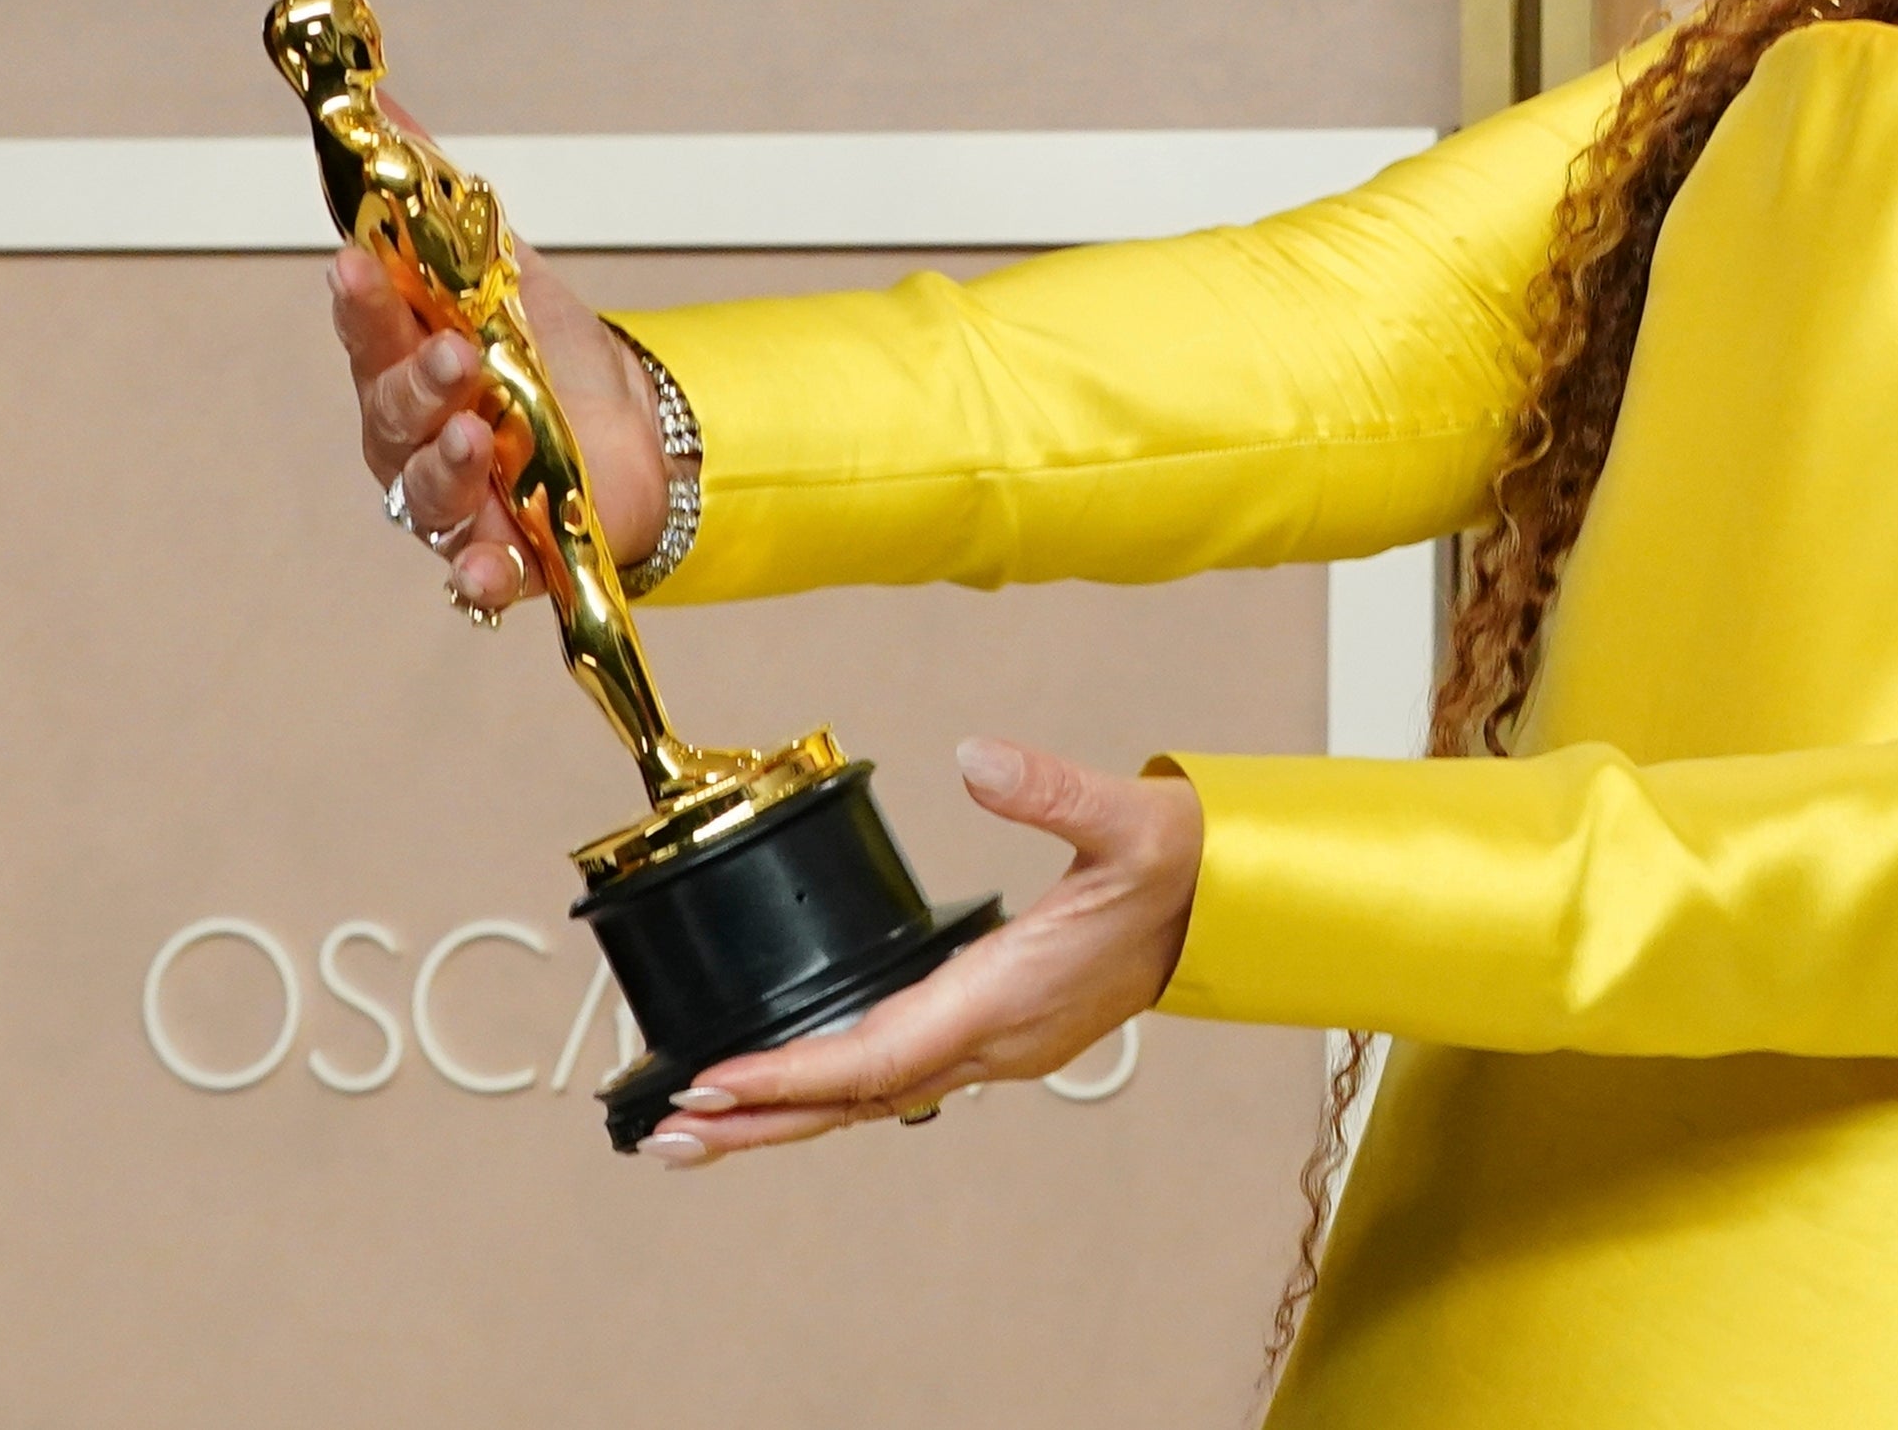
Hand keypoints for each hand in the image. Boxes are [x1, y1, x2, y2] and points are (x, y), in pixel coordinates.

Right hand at [331, 237, 665, 616]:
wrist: (644, 428)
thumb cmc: (554, 360)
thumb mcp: (510, 274)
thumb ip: (450, 212)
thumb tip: (392, 121)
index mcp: (407, 367)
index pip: (372, 332)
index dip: (361, 303)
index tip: (354, 265)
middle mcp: (415, 438)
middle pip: (395, 413)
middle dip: (420, 382)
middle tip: (455, 355)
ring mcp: (457, 501)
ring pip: (430, 490)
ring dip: (447, 464)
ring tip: (473, 435)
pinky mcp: (507, 551)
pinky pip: (480, 572)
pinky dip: (481, 573)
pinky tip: (487, 569)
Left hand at [640, 740, 1204, 1162]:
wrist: (1233, 902)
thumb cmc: (1186, 865)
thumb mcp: (1130, 817)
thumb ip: (1053, 790)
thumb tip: (977, 760)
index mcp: (1010, 998)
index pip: (879, 1057)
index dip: (792, 1076)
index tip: (714, 1084)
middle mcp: (997, 1041)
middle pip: (859, 1100)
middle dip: (759, 1123)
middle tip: (664, 1138)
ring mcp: (1000, 1048)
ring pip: (874, 1098)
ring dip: (786, 1116)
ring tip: (698, 1127)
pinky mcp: (1002, 1037)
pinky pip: (898, 1079)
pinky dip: (834, 1090)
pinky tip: (794, 1085)